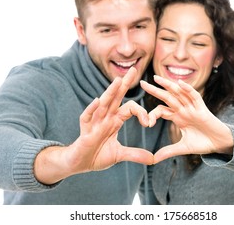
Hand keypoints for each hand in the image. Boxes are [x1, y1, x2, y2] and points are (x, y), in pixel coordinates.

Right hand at [34, 67, 153, 183]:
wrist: (80, 164)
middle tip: (134, 69)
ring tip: (118, 80)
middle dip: (124, 83)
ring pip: (103, 104)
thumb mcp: (119, 154)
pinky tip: (97, 100)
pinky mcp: (84, 131)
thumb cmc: (97, 155)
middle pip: (116, 97)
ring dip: (110, 92)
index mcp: (114, 121)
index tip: (149, 123)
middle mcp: (105, 118)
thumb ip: (135, 154)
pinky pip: (87, 117)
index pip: (129, 108)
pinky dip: (92, 109)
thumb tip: (153, 159)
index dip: (141, 112)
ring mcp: (94, 123)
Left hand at [140, 75, 233, 163]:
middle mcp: (183, 109)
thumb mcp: (183, 148)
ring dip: (168, 85)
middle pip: (166, 97)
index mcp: (177, 117)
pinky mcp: (202, 109)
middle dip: (154, 90)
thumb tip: (154, 159)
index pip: (161, 110)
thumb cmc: (203, 143)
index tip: (147, 124)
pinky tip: (180, 83)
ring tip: (156, 78)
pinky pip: (195, 96)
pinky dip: (188, 89)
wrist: (220, 144)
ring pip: (178, 93)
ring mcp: (192, 108)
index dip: (153, 114)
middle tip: (142, 83)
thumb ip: (168, 151)